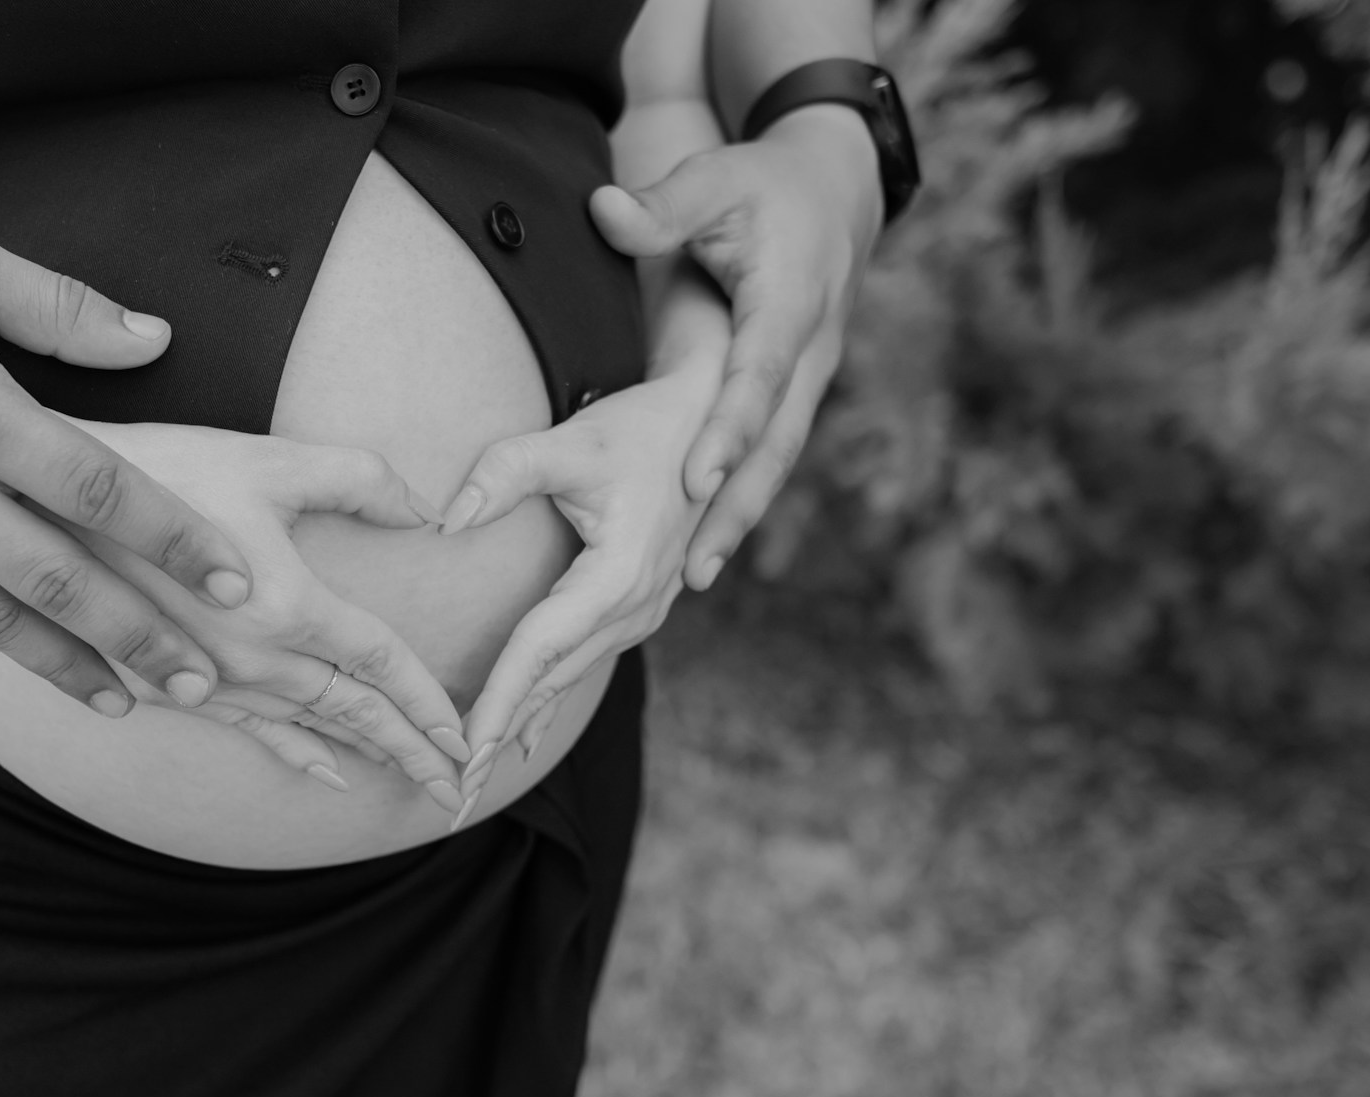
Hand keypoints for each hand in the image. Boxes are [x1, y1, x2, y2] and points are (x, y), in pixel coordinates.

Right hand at [0, 204, 255, 716]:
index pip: (97, 488)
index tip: (236, 582)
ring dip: (68, 664)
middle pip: (55, 578)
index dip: (174, 540)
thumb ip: (59, 308)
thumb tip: (155, 341)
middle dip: (138, 634)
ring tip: (129, 699)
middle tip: (204, 677)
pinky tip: (37, 662)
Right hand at [66, 424, 474, 811]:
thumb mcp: (271, 460)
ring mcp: (209, 677)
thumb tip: (428, 510)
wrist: (41, 503)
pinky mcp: (169, 683)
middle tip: (461, 787)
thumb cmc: (163, 467)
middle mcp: (252, 657)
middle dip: (413, 750)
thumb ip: (360, 480)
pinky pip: (249, 730)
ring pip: (308, 728)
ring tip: (412, 781)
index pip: (382, 664)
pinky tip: (324, 773)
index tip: (470, 734)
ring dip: (365, 756)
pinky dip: (295, 753)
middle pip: (355, 713)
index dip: (430, 701)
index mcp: (286, 604)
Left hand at [437, 361, 717, 804]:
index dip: (496, 701)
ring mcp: (643, 611)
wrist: (711, 423)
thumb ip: (503, 472)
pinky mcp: (637, 608)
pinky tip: (515, 739)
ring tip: (470, 777)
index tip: (460, 749)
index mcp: (622, 573)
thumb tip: (445, 519)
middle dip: (498, 738)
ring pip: (568, 679)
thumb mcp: (569, 440)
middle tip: (451, 791)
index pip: (541, 649)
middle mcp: (638, 605)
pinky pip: (583, 664)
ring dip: (518, 726)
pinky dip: (545, 700)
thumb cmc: (638, 429)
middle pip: (552, 682)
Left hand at [591, 105, 883, 589]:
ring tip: (695, 578)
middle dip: (737, 506)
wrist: (833, 194)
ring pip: (776, 461)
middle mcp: (809, 353)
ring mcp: (807, 381)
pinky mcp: (794, 397)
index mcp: (790, 302)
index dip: (730, 429)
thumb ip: (663, 204)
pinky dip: (741, 504)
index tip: (696, 478)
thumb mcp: (718, 179)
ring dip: (739, 521)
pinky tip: (705, 551)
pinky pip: (768, 458)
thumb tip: (603, 210)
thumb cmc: (765, 186)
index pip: (760, 376)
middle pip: (775, 442)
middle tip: (696, 565)